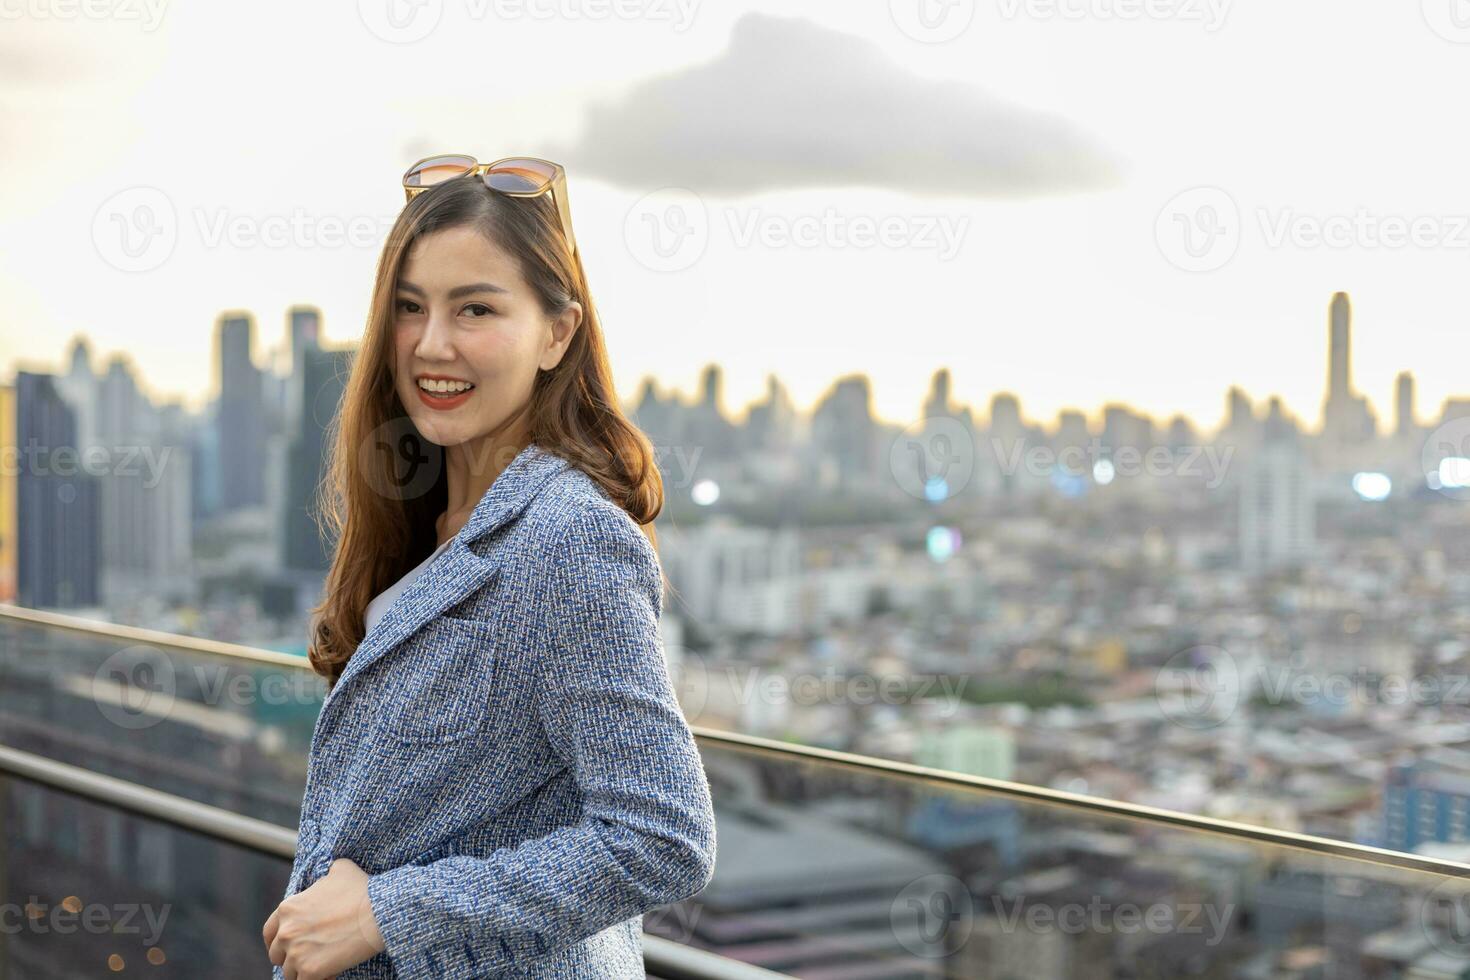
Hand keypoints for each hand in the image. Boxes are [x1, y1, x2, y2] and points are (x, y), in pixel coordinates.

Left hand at [263, 858, 386, 979]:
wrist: (379, 912)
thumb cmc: (363, 890)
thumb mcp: (340, 869)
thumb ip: (326, 875)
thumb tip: (328, 878)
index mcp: (288, 908)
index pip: (269, 932)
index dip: (276, 941)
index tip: (287, 947)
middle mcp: (286, 931)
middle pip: (277, 955)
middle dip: (290, 957)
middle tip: (309, 956)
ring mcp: (296, 953)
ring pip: (290, 973)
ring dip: (304, 970)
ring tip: (324, 964)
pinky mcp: (310, 970)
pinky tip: (332, 973)